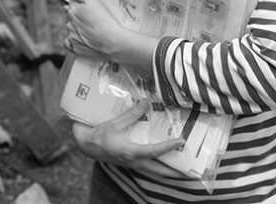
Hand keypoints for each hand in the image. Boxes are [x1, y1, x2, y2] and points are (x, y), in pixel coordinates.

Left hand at [61, 0, 127, 54]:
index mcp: (72, 10)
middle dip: (80, 17)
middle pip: (72, 17)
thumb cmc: (104, 20)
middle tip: (94, 19)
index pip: (72, 4)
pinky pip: (70, 43)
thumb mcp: (92, 0)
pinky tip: (84, 40)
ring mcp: (71, 36)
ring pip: (72, 29)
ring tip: (93, 29)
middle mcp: (69, 23)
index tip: (89, 8)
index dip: (81, 5)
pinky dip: (75, 41)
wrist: (113, 42)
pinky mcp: (75, 48)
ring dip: (79, 28)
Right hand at [71, 101, 185, 177]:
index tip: (181, 141)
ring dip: (168, 171)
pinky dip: (158, 168)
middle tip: (190, 170)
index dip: (168, 147)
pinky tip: (164, 163)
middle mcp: (133, 162)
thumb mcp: (114, 123)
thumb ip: (132, 114)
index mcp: (130, 152)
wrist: (85, 146)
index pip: (153, 151)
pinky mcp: (130, 164)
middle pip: (159, 171)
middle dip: (175, 171)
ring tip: (182, 169)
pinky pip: (148, 169)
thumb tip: (146, 102)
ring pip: (155, 172)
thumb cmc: (98, 135)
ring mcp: (132, 165)